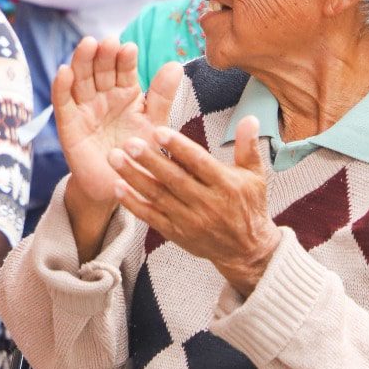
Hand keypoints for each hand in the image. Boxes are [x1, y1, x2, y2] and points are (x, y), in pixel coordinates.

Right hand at [52, 37, 181, 205]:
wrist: (120, 186)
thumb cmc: (139, 153)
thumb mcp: (154, 124)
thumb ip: (162, 97)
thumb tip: (175, 65)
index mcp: (125, 93)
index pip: (123, 70)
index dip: (125, 59)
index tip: (130, 48)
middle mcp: (103, 96)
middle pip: (99, 69)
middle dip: (103, 54)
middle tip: (108, 41)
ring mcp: (84, 108)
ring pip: (80, 79)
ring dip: (81, 61)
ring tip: (87, 45)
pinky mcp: (69, 125)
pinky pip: (63, 103)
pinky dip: (61, 87)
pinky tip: (64, 71)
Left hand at [109, 115, 280, 294]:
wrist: (247, 250)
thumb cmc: (249, 206)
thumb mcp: (254, 176)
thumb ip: (248, 147)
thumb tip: (250, 118)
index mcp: (226, 185)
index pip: (199, 163)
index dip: (179, 147)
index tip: (158, 130)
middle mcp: (207, 203)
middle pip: (174, 179)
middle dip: (149, 160)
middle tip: (128, 142)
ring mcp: (190, 220)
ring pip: (158, 196)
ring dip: (134, 177)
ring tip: (114, 158)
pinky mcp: (176, 233)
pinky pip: (151, 217)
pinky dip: (133, 203)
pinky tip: (117, 187)